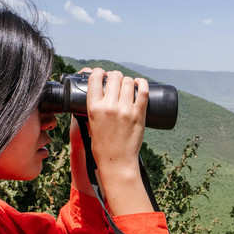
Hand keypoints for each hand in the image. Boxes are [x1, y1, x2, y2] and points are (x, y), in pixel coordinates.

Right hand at [85, 68, 152, 214]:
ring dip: (127, 80)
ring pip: (128, 81)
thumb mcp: (90, 124)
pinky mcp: (139, 114)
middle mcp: (109, 106)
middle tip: (116, 79)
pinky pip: (143, 91)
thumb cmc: (102, 145)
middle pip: (114, 77)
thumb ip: (93, 109)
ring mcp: (125, 110)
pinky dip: (142, 83)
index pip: (95, 78)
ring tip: (127, 84)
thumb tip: (97, 95)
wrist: (116, 161)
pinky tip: (139, 83)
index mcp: (94, 108)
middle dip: (114, 75)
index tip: (101, 74)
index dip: (98, 72)